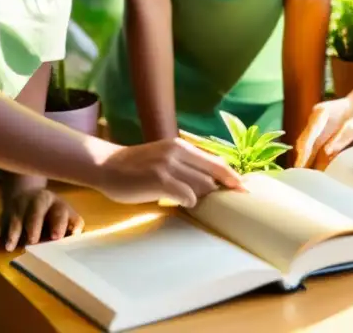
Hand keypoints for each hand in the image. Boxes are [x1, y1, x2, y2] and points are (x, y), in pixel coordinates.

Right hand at [0, 188, 82, 251]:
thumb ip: (73, 224)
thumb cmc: (50, 210)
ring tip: (11, 246)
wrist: (27, 194)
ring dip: (12, 232)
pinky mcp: (3, 215)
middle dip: (33, 225)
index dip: (58, 223)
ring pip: (15, 218)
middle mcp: (35, 202)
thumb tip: (76, 235)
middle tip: (32, 240)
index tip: (56, 237)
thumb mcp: (65, 213)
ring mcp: (17, 207)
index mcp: (54, 203)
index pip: (58, 211)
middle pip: (35, 210)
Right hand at [98, 138, 244, 206]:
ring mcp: (169, 165)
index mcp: (183, 146)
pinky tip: (180, 203)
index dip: (232, 178)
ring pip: (201, 186)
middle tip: (223, 205)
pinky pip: (187, 195)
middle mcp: (178, 152)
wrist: (107, 166)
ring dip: (202, 198)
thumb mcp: (166, 158)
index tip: (245, 191)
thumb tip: (212, 183)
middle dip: (219, 192)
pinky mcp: (159, 179)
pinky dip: (189, 202)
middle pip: (213, 176)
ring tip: (194, 203)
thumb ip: (187, 166)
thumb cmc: (138, 167)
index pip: (217, 163)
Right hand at [294, 78, 352, 168]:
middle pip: (304, 141)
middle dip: (301, 158)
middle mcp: (316, 121)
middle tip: (299, 177)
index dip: (305, 149)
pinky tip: (314, 174)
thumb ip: (344, 133)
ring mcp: (318, 129)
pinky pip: (315, 150)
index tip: (301, 164)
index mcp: (321, 113)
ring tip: (304, 179)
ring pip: (307, 147)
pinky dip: (313, 161)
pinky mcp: (322, 137)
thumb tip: (327, 150)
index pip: (310, 133)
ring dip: (305, 161)